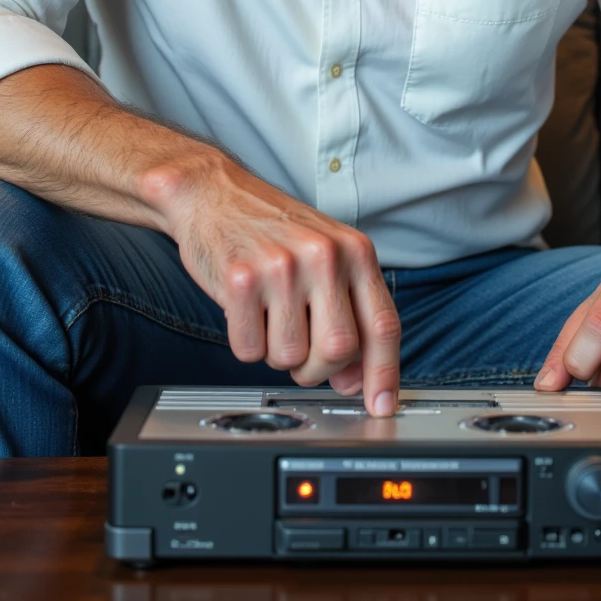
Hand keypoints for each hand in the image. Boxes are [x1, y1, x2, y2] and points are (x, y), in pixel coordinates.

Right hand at [152, 152, 400, 415]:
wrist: (215, 194)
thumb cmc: (273, 229)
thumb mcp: (326, 259)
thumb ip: (349, 313)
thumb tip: (357, 379)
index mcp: (354, 251)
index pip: (383, 325)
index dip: (384, 373)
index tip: (381, 406)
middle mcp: (324, 256)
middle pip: (338, 351)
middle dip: (318, 369)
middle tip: (301, 354)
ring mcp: (282, 266)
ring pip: (290, 357)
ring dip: (276, 353)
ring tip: (269, 316)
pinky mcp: (240, 279)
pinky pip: (248, 349)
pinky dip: (245, 342)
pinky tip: (244, 310)